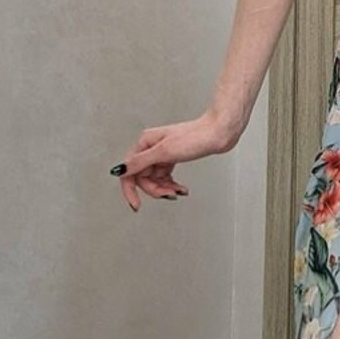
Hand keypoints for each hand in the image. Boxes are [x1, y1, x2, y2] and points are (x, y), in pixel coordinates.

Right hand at [110, 111, 236, 211]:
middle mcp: (151, 148)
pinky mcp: (173, 157)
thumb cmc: (196, 136)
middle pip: (143, 178)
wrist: (219, 132)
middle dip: (156, 189)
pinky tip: (182, 189)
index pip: (129, 172)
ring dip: (166, 188)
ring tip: (180, 191)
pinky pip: (165, 176)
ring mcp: (162, 153)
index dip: (130, 191)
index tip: (136, 205)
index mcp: (145, 143)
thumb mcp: (165, 152)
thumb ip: (141, 162)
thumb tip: (120, 170)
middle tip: (171, 194)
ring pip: (155, 179)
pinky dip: (172, 184)